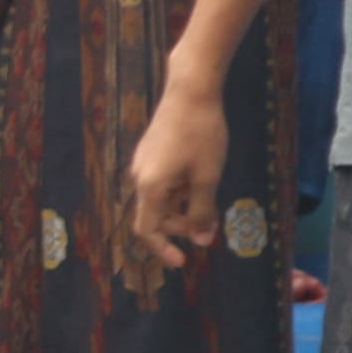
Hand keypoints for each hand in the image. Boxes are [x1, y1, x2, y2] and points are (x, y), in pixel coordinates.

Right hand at [125, 87, 232, 271]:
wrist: (190, 91)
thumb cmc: (201, 135)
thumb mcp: (207, 176)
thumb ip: (203, 210)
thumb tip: (204, 241)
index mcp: (150, 188)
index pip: (147, 231)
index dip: (163, 249)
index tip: (183, 261)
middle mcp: (139, 178)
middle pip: (154, 216)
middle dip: (181, 225)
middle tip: (212, 223)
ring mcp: (143, 164)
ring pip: (160, 198)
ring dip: (182, 206)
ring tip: (209, 196)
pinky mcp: (150, 152)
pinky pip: (161, 182)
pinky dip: (178, 190)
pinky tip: (199, 176)